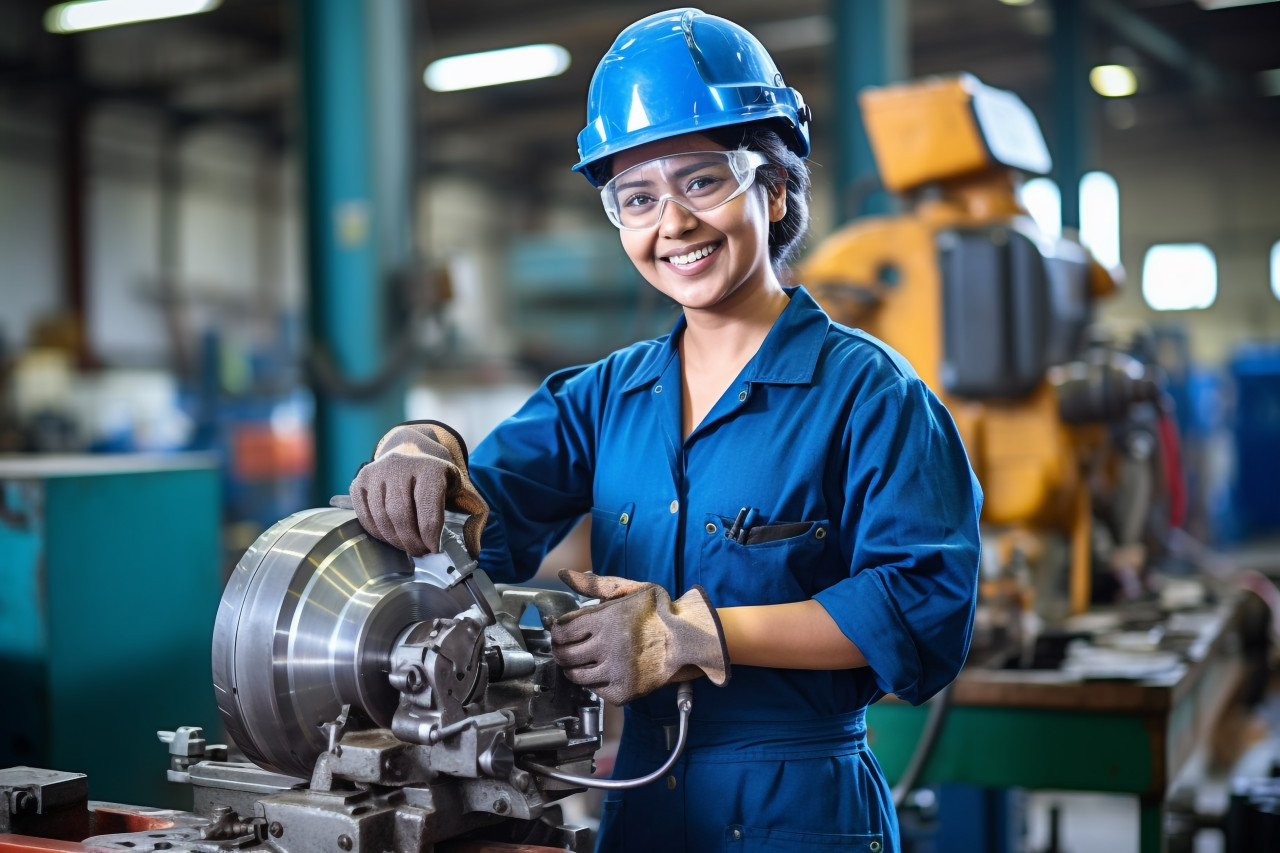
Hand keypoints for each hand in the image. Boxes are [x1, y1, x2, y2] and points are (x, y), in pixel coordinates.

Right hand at [349, 421, 488, 556]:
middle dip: (411, 541)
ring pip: (381, 518)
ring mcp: (376, 472)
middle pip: (400, 515)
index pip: (427, 507)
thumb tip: (474, 551)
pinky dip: (377, 532)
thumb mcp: (462, 491)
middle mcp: (400, 465)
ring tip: (407, 545)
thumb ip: (473, 518)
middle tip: (419, 552)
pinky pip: (364, 516)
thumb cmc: (438, 480)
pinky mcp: (359, 481)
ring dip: (394, 540)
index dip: (430, 534)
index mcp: (430, 467)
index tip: (433, 549)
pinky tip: (391, 536)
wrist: (413, 454)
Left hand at [550, 570, 729, 705]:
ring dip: (574, 668)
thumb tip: (565, 575)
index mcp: (605, 619)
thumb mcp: (628, 589)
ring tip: (582, 660)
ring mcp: (616, 671)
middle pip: (565, 655)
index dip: (557, 631)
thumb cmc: (658, 612)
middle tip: (566, 648)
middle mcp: (608, 646)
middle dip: (561, 651)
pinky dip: (595, 682)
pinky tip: (603, 670)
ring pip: (576, 675)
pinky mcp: (623, 691)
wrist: (688, 639)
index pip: (561, 632)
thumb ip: (594, 584)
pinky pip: (595, 690)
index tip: (561, 631)